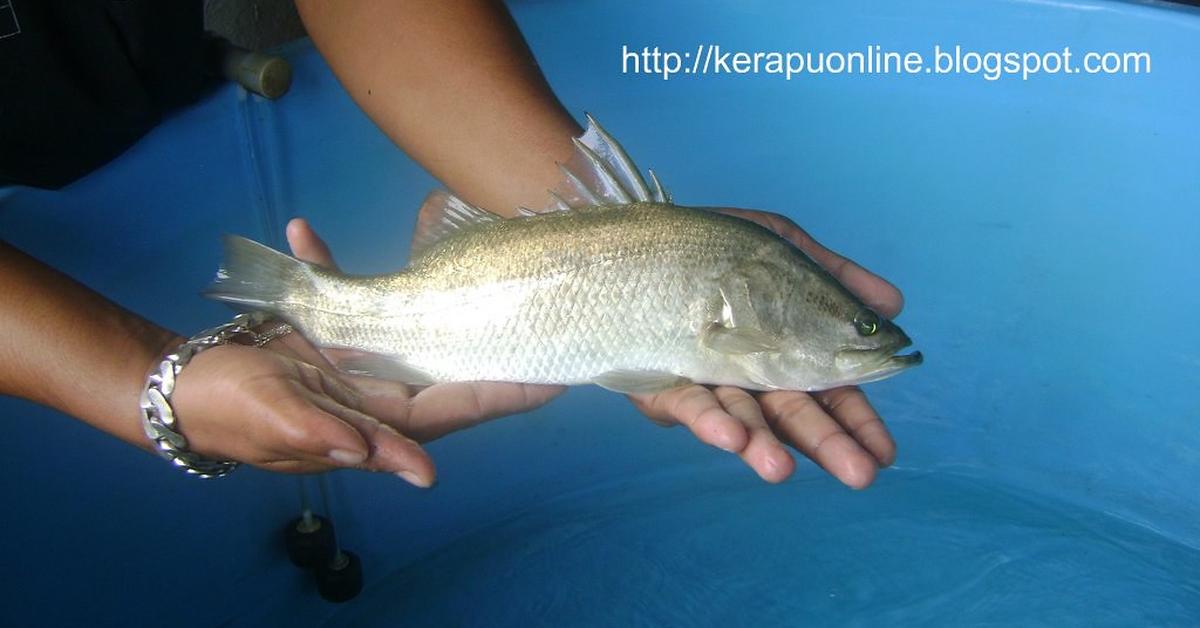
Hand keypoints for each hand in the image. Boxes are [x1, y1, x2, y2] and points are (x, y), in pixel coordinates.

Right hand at [168, 219, 562, 486]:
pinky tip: (303, 233)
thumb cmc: (232, 413)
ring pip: (407, 318)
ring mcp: (357, 357)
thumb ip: (347, 441)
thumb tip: (420, 475)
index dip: (511, 390)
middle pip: (453, 358)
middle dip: (495, 331)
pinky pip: (335, 290)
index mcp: (382, 419)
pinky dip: (322, 262)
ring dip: (424, 284)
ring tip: (456, 244)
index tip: (559, 374)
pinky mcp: (324, 329)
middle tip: (541, 297)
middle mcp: (382, 388)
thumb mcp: (286, 424)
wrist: (181, 391)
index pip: (463, 403)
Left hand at [625, 208, 904, 488]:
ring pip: (739, 420)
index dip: (856, 420)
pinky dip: (710, 422)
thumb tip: (894, 307)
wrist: (635, 235)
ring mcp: (703, 383)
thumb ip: (832, 275)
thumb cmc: (709, 243)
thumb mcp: (778, 245)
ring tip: (782, 470)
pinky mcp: (659, 383)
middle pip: (790, 415)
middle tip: (860, 473)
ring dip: (763, 445)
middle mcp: (744, 374)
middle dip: (825, 444)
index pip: (826, 392)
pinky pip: (686, 405)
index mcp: (779, 349)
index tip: (884, 451)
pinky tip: (732, 438)